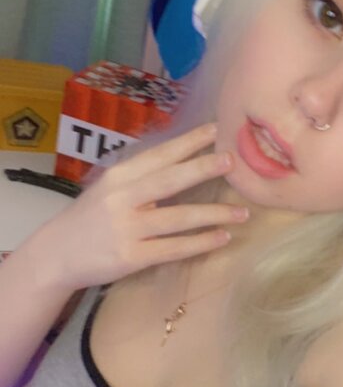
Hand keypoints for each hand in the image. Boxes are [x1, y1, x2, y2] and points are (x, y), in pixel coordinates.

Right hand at [35, 123, 247, 289]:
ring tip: (242, 212)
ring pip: (178, 218)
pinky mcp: (131, 257)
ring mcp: (127, 229)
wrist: (56, 254)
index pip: (158, 155)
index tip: (216, 129)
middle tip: (232, 160)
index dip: (188, 142)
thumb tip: (183, 159)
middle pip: (169, 180)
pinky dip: (200, 243)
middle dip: (202, 168)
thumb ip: (140, 176)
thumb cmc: (90, 219)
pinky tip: (222, 237)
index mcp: (118, 176)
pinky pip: (174, 248)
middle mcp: (122, 199)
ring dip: (214, 214)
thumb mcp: (108, 189)